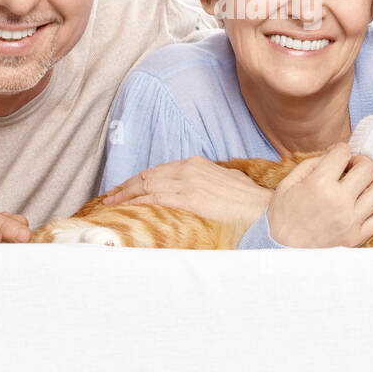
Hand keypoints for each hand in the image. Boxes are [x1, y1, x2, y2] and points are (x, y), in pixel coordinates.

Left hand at [101, 156, 272, 227]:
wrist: (262, 208)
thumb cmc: (248, 199)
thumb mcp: (225, 182)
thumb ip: (207, 182)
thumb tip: (200, 189)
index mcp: (197, 163)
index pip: (160, 169)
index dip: (140, 178)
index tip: (127, 187)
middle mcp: (189, 168)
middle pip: (149, 174)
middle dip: (127, 185)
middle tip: (111, 196)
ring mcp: (189, 182)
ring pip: (147, 184)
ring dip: (126, 193)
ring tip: (111, 202)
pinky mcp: (190, 197)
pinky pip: (156, 197)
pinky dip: (137, 200)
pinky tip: (125, 206)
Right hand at [266, 143, 372, 247]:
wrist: (279, 251)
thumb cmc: (282, 217)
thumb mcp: (288, 184)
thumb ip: (311, 165)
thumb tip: (334, 155)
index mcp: (319, 185)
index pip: (343, 153)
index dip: (341, 150)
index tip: (338, 156)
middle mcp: (339, 201)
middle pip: (367, 168)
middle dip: (361, 162)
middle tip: (353, 167)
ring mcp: (351, 221)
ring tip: (365, 182)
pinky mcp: (357, 237)